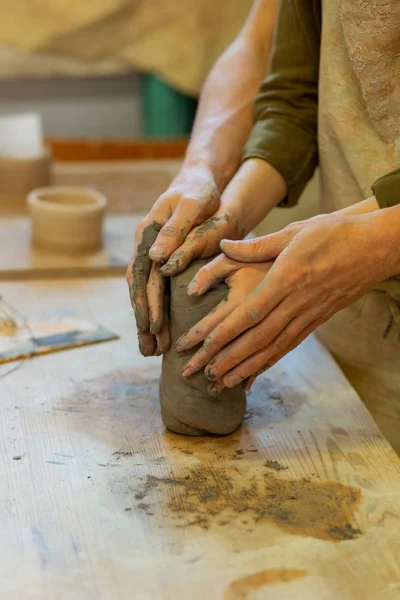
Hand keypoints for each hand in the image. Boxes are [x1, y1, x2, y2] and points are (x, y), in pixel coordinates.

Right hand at [126, 166, 225, 355]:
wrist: (198, 182)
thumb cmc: (197, 191)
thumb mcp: (191, 204)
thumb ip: (175, 230)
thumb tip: (156, 258)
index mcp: (147, 235)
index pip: (142, 275)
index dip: (146, 303)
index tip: (152, 327)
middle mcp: (145, 248)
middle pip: (139, 291)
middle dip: (144, 322)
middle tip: (150, 351)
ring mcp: (151, 256)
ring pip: (144, 294)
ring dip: (147, 323)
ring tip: (152, 351)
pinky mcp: (161, 262)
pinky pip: (153, 291)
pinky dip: (154, 312)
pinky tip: (159, 331)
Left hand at [179, 210, 392, 388]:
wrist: (376, 246)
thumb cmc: (335, 233)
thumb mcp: (294, 231)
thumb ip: (258, 245)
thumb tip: (224, 245)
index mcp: (288, 277)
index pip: (251, 311)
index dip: (227, 332)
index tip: (205, 346)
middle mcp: (298, 301)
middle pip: (260, 336)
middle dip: (232, 357)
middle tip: (208, 373)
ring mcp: (311, 313)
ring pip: (276, 345)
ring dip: (250, 365)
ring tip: (228, 381)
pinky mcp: (320, 318)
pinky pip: (293, 343)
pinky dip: (273, 359)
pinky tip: (259, 370)